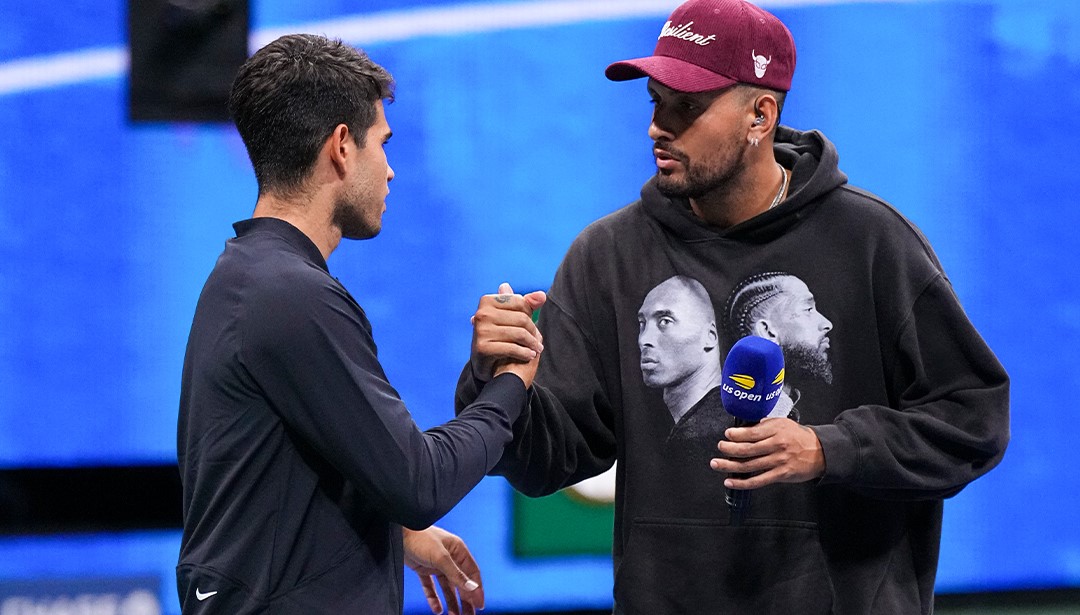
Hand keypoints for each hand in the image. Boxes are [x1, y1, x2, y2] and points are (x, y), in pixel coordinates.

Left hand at [404, 526, 483, 614]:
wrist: (396, 531)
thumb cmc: (420, 537)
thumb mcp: (440, 557)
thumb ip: (456, 574)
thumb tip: (473, 588)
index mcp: (458, 551)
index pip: (472, 573)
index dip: (477, 590)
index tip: (480, 606)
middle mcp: (449, 558)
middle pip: (461, 583)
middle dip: (465, 600)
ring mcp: (436, 564)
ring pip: (447, 587)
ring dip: (452, 602)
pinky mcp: (423, 569)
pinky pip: (431, 587)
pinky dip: (434, 598)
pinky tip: (437, 609)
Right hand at [469, 282, 545, 382]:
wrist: (483, 361)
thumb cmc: (499, 335)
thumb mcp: (510, 316)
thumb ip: (526, 303)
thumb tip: (542, 295)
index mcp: (487, 301)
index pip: (520, 302)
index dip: (529, 314)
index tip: (531, 324)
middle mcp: (482, 314)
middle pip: (521, 318)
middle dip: (533, 331)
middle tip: (537, 341)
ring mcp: (481, 331)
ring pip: (519, 334)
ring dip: (532, 344)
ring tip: (537, 349)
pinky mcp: (483, 348)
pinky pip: (513, 348)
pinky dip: (525, 353)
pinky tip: (530, 356)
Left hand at [709, 418, 824, 488]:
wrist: (820, 451)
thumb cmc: (798, 437)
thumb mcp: (782, 423)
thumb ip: (765, 425)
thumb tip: (746, 427)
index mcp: (776, 431)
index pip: (752, 433)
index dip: (736, 435)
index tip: (727, 435)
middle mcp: (776, 445)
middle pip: (747, 449)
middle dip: (729, 449)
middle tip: (719, 448)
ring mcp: (778, 461)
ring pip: (749, 466)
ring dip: (730, 466)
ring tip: (717, 464)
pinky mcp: (780, 475)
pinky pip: (758, 481)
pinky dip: (742, 482)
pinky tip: (730, 482)